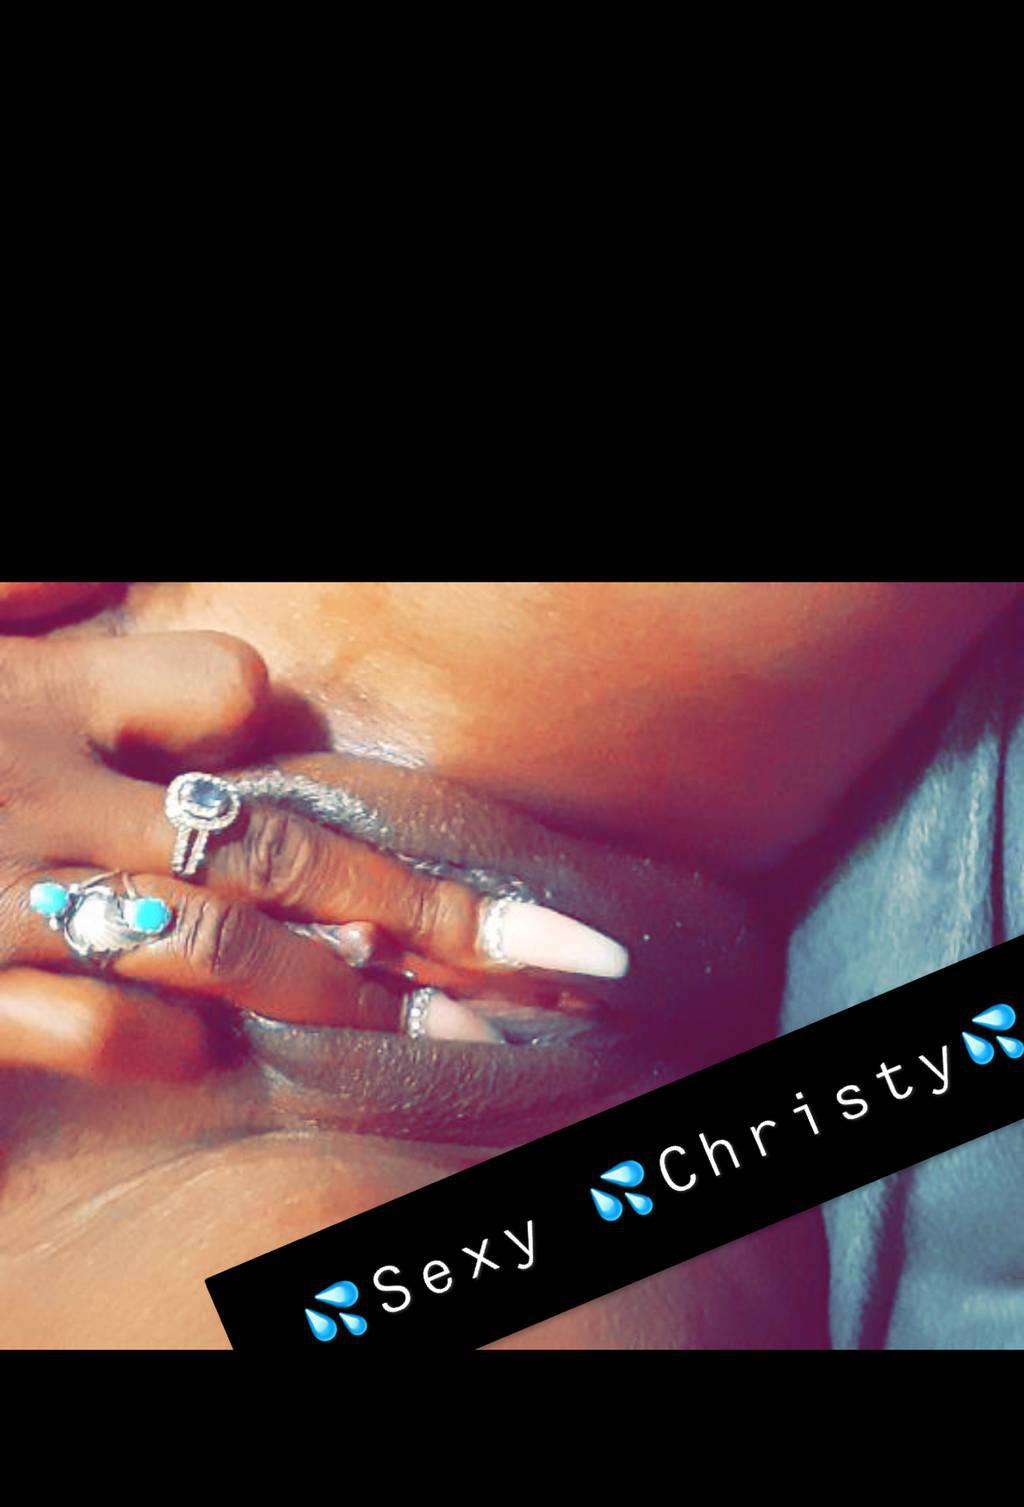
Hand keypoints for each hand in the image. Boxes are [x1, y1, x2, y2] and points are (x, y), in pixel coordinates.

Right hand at [0, 629, 637, 1081]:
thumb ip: (31, 586)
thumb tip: (109, 565)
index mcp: (50, 689)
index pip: (219, 689)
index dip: (264, 715)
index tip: (300, 748)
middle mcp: (53, 789)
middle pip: (277, 845)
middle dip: (422, 902)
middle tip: (552, 954)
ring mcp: (6, 892)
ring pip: (217, 943)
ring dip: (339, 983)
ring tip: (452, 1019)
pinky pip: (85, 1018)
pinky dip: (156, 1032)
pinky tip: (206, 1045)